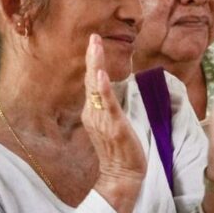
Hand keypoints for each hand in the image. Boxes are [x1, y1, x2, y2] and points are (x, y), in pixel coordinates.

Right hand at [82, 35, 145, 212]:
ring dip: (96, 65)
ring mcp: (102, 120)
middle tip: (93, 37)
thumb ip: (112, 108)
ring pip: (96, 88)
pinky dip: (103, 89)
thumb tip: (115, 93)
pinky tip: (101, 75)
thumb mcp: (114, 124)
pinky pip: (107, 105)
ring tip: (95, 46)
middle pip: (91, 81)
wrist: (122, 175)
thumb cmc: (121, 151)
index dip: (94, 63)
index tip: (95, 43)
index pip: (93, 82)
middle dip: (92, 57)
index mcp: (94, 112)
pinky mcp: (114, 126)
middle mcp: (94, 114)